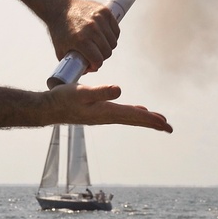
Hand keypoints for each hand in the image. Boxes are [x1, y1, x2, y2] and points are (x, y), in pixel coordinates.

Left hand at [48, 0, 119, 72]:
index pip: (98, 60)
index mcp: (80, 40)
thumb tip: (88, 71)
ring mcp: (99, 19)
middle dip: (102, 56)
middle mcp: (91, 29)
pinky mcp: (104, 11)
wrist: (59, 7)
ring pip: (113, 41)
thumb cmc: (59, 30)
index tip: (92, 64)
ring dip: (108, 46)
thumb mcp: (61, 50)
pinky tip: (104, 36)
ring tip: (99, 45)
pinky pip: (115, 30)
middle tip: (95, 54)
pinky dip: (112, 35)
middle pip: (107, 51)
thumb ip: (73, 64)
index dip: (95, 65)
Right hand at [48, 82, 172, 132]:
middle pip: (135, 120)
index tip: (165, 124)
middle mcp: (107, 116)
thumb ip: (100, 91)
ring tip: (158, 121)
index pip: (134, 116)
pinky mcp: (98, 112)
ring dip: (144, 119)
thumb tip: (119, 90)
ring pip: (129, 118)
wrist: (48, 108)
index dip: (150, 119)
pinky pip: (121, 114)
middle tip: (169, 128)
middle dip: (153, 123)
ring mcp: (103, 115)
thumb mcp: (82, 92)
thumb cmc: (64, 99)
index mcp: (106, 112)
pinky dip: (133, 113)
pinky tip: (136, 110)